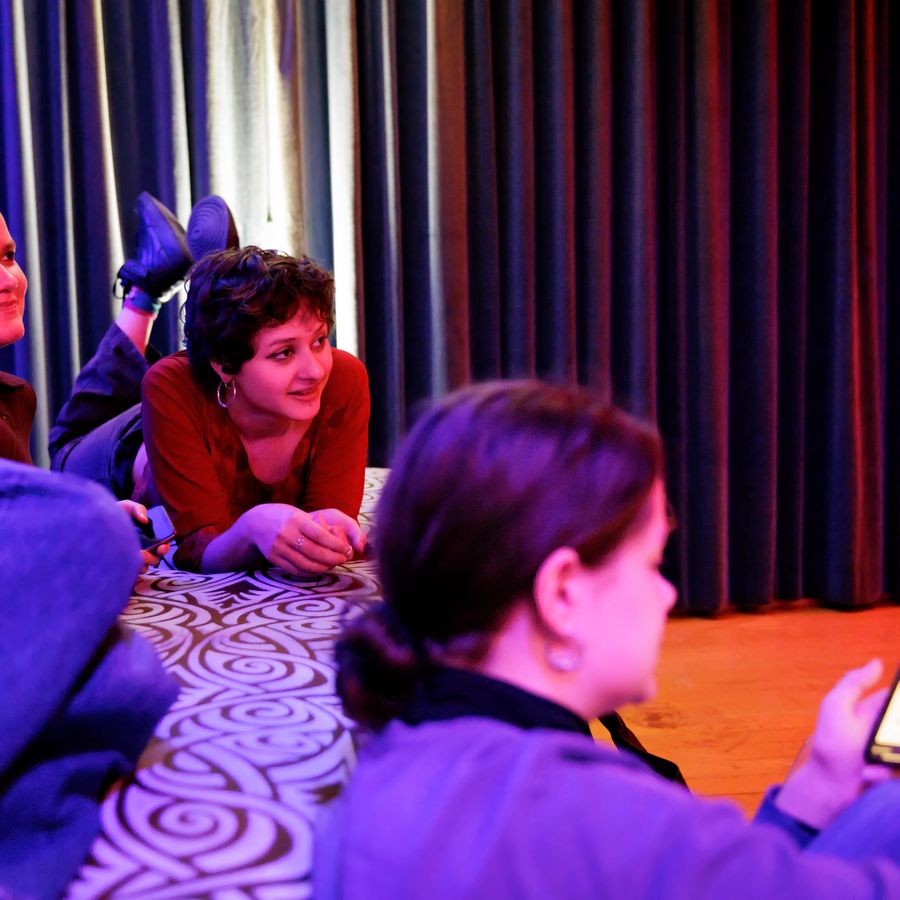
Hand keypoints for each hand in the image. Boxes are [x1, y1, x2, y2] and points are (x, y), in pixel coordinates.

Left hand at [117, 499, 170, 572]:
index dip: (165, 548)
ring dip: (140, 564)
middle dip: (152, 558)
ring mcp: (134, 558)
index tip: (161, 548)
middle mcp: (145, 549)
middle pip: (155, 559)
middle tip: (143, 554)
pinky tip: (120, 560)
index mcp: (150, 536)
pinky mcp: (122, 565)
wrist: (94, 524)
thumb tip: (144, 520)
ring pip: (144, 567)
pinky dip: (129, 568)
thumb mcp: (127, 507)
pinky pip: (130, 571)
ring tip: (129, 556)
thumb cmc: (114, 514)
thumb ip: (138, 509)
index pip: (163, 545)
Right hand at [244, 504, 364, 574]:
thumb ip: (315, 526)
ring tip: (333, 565)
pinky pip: (295, 569)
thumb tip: (339, 541)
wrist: (255, 522)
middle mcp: (286, 534)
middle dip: (332, 558)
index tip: (347, 548)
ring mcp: (278, 547)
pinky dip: (309, 572)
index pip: (320, 535)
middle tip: (343, 559)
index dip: (336, 544)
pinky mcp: (273, 558)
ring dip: (323, 567)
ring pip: (305, 563)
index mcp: (296, 520)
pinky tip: (318, 569)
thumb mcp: (298, 514)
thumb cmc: (284, 516)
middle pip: (314, 551)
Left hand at [775, 659, 891, 828]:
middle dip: (894, 730)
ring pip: (899, 744)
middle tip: (866, 736)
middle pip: (899, 722)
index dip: (899, 696)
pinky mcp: (894, 769)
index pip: (896, 698)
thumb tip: (878, 662)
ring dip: (889, 754)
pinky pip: (898, 764)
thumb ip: (855, 683)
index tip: (889, 714)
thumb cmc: (832, 743)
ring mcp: (891, 750)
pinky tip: (869, 773)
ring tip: (866, 761)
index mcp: (872, 709)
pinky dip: (885, 771)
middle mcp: (885, 728)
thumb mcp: (837, 706)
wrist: (830, 785)